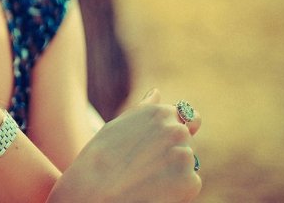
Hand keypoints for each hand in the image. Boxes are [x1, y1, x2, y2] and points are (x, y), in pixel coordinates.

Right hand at [49, 89, 201, 202]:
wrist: (93, 189)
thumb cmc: (100, 157)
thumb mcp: (119, 125)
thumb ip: (144, 110)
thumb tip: (157, 93)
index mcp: (160, 112)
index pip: (183, 118)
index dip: (166, 134)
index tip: (150, 146)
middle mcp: (176, 130)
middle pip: (185, 141)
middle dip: (171, 151)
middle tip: (143, 165)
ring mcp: (185, 155)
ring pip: (187, 163)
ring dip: (173, 170)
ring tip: (145, 178)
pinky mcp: (190, 181)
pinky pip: (190, 183)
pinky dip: (177, 189)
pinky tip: (154, 190)